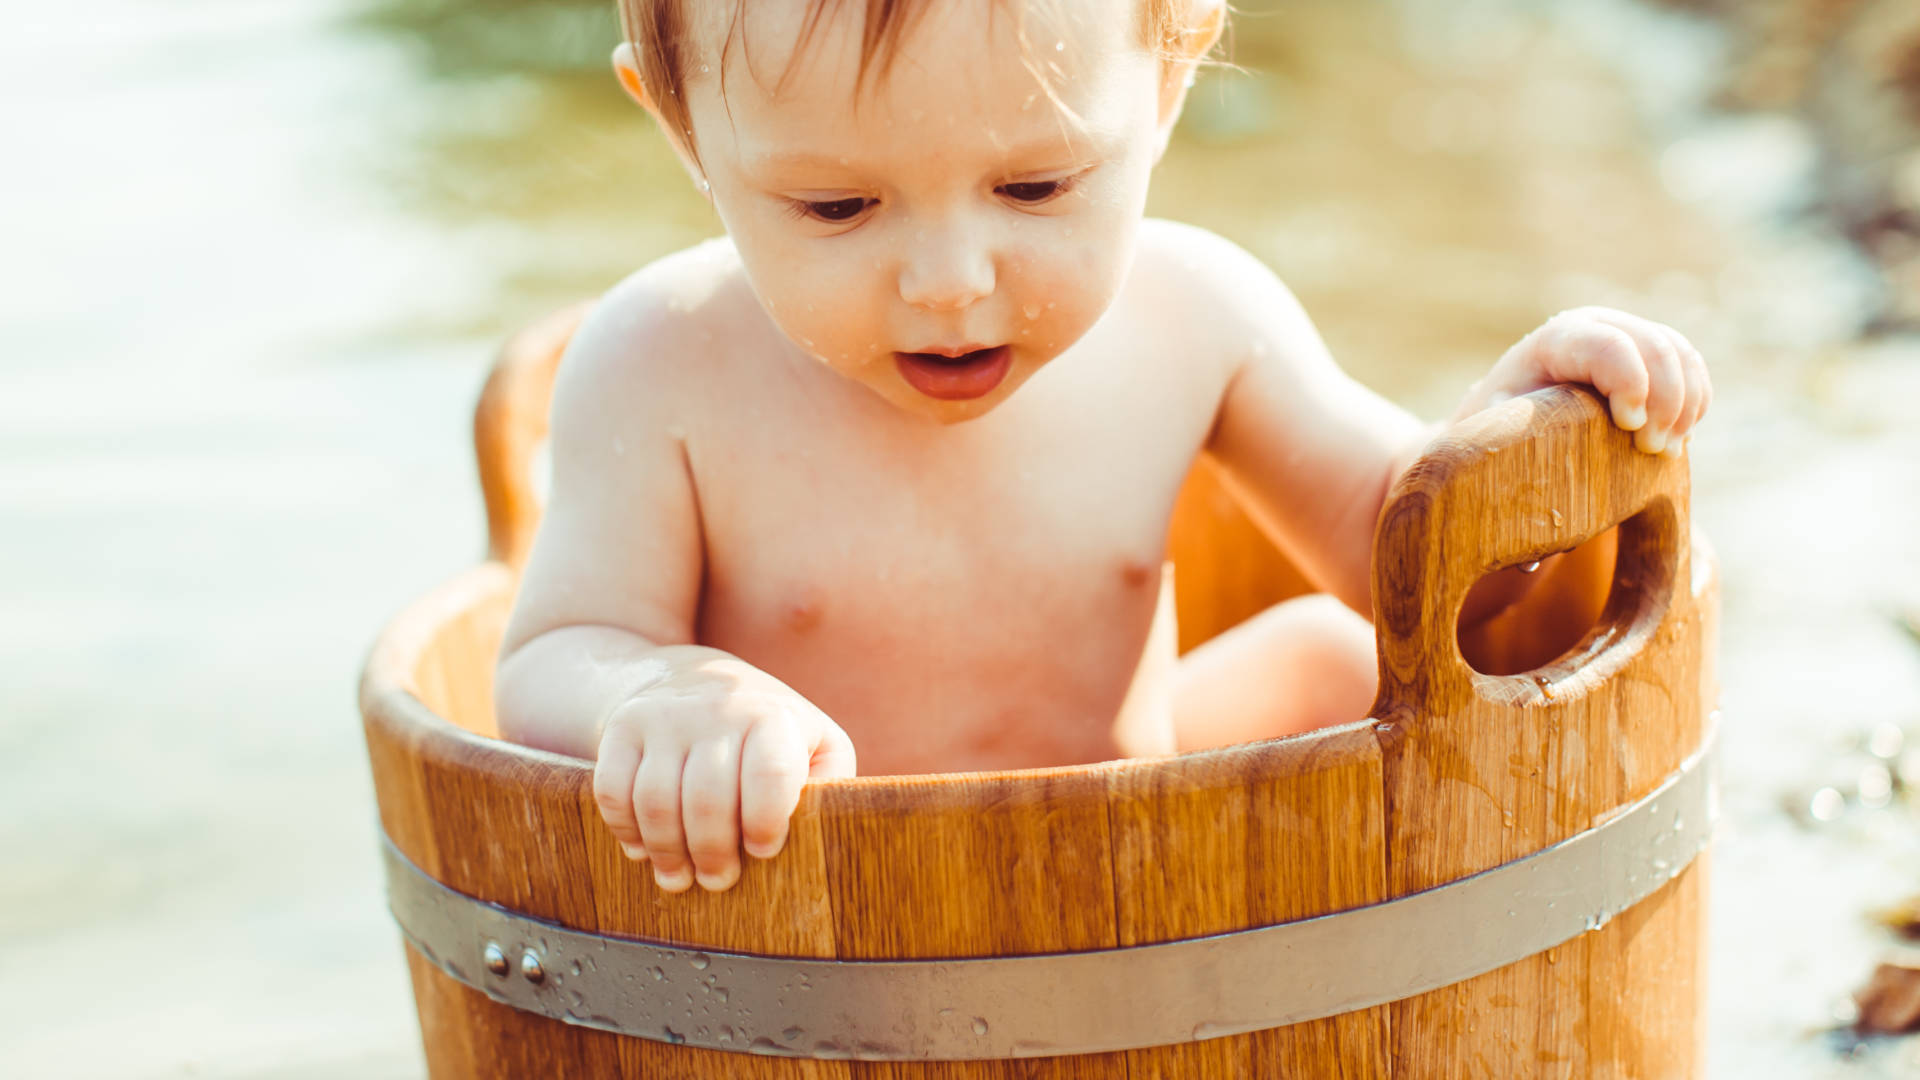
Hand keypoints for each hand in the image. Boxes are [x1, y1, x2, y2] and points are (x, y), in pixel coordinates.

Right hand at [591, 647, 855, 892]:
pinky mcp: (623, 728)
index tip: (763, 851)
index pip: (770, 775)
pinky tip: (643, 850)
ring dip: (667, 852)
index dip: (766, 823)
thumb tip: (819, 832)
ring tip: (679, 878)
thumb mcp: (813, 743)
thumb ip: (826, 785)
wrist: (694, 677)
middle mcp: (717, 710)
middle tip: (718, 881)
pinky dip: (625, 830)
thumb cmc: (766, 730)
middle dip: (713, 854)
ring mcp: (664, 717)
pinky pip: (613, 791)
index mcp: (772, 717)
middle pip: (707, 799)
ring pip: (655, 800)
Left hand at [1458, 307, 1711, 455]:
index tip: (1631, 428)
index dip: (1631, 384)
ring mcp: (1628, 332)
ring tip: (1667, 450)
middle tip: (1654, 450)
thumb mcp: (1497, 422)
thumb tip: (1533, 439)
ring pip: (1680, 355)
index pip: (1608, 346)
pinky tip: (1680, 435)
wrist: (1513, 412)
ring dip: (1685, 405)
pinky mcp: (1651, 351)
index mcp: (1558, 338)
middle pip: (1655, 348)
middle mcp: (1598, 324)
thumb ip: (1512, 424)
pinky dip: (1695, 401)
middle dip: (1665, 401)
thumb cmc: (1502, 422)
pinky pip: (1691, 366)